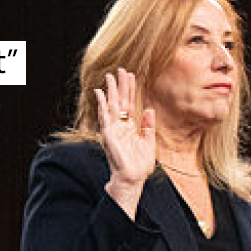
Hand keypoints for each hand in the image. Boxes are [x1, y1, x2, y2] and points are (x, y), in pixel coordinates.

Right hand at [95, 68, 155, 185]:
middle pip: (119, 101)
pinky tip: (99, 93)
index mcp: (129, 127)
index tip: (131, 76)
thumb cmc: (139, 165)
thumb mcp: (149, 142)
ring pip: (111, 105)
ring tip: (110, 76)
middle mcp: (120, 126)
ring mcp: (113, 130)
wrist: (132, 179)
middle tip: (121, 70)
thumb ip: (148, 126)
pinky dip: (101, 105)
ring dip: (110, 91)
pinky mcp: (108, 135)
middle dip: (120, 86)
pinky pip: (104, 117)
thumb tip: (150, 110)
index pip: (129, 104)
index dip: (130, 90)